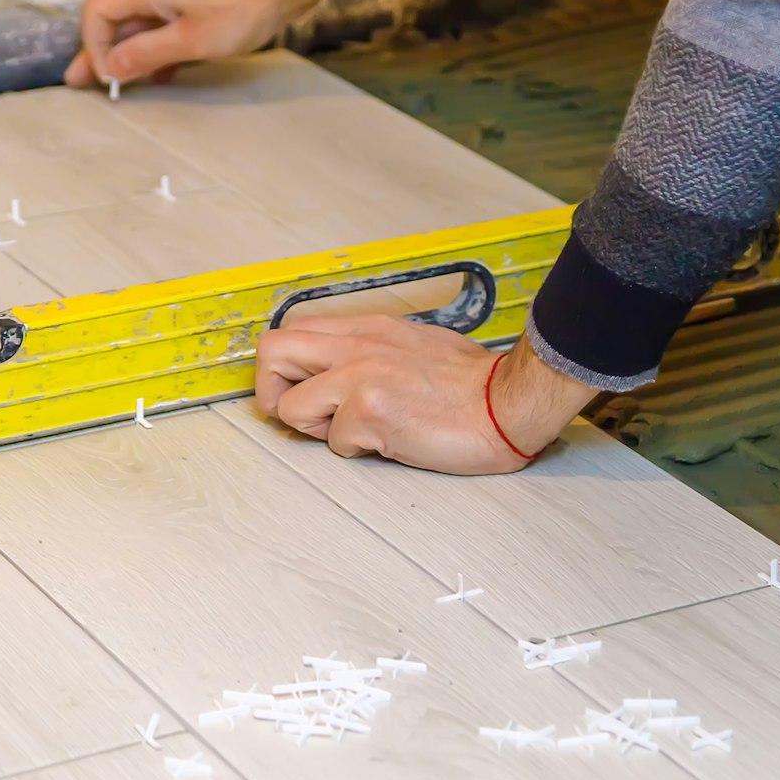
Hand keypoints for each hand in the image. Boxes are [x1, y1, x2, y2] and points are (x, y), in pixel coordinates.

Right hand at [64, 0, 353, 88]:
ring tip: (118, 86)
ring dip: (129, 54)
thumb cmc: (241, 9)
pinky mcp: (194, 0)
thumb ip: (147, 54)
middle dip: (100, 52)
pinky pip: (164, 25)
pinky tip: (159, 75)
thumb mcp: (191, 40)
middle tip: (84, 86)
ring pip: (140, 24)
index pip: (97, 12)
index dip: (94, 46)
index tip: (108, 77)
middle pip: (114, 19)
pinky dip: (157, 48)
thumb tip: (109, 68)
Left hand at [254, 318, 595, 473]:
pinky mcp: (370, 412)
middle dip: (272, 392)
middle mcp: (356, 345)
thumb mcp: (416, 346)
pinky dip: (358, 451)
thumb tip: (341, 378)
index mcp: (368, 328)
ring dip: (316, 429)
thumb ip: (373, 354)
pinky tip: (392, 442)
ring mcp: (359, 376)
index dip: (287, 368)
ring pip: (288, 406)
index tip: (307, 391)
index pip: (293, 331)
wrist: (508, 404)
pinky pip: (334, 443)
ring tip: (358, 433)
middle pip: (271, 352)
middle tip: (306, 416)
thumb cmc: (472, 384)